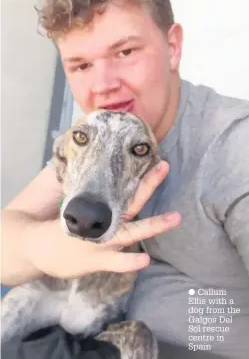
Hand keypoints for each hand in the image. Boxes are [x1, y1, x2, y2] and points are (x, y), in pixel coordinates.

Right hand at [24, 161, 180, 277]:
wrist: (36, 247)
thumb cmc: (60, 227)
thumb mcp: (74, 209)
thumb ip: (92, 200)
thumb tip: (104, 182)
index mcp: (99, 210)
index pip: (124, 189)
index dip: (143, 177)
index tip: (158, 161)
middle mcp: (103, 223)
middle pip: (131, 202)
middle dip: (148, 185)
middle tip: (164, 167)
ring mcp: (102, 242)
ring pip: (131, 232)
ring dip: (153, 225)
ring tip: (175, 217)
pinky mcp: (97, 261)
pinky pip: (116, 262)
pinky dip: (129, 262)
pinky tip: (145, 260)